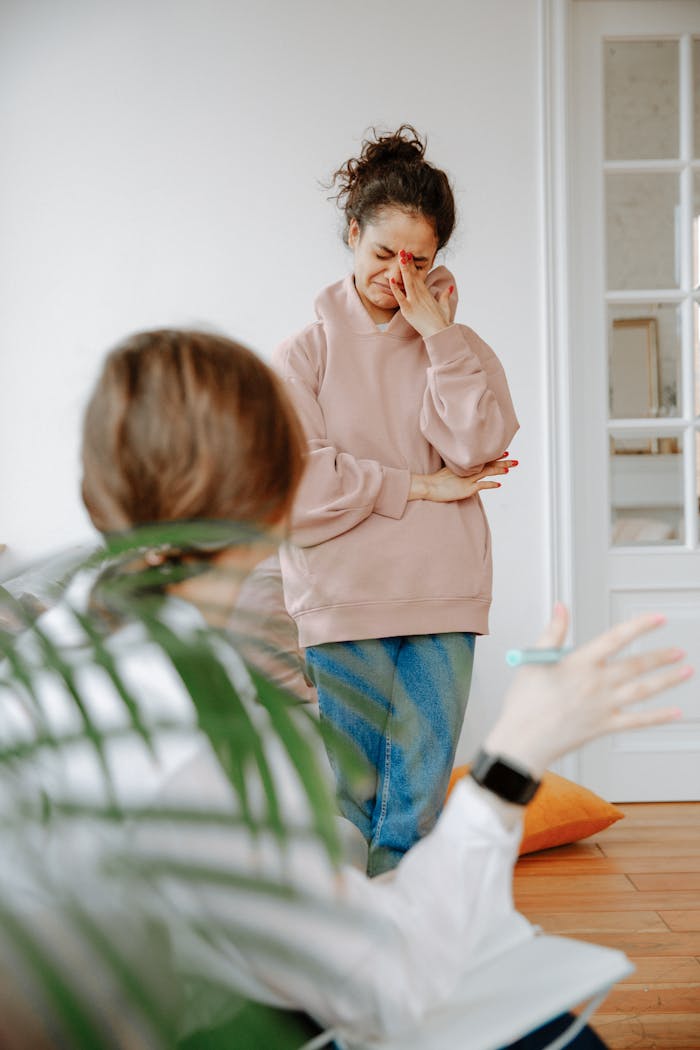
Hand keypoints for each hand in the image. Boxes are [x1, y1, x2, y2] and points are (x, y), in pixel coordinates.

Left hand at [389, 251, 451, 337]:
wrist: (440, 332)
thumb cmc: (442, 322)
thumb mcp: (445, 307)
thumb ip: (445, 296)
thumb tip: (448, 288)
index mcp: (427, 293)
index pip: (419, 276)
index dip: (413, 266)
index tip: (409, 256)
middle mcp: (420, 295)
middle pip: (413, 276)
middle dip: (408, 263)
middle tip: (403, 250)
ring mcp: (414, 301)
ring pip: (407, 282)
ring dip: (404, 269)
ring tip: (400, 257)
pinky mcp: (408, 309)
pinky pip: (400, 297)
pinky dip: (395, 288)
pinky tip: (391, 279)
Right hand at [408, 455, 516, 502]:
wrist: (428, 486)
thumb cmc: (435, 481)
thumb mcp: (448, 471)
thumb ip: (457, 470)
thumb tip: (464, 471)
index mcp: (464, 465)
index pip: (482, 459)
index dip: (494, 456)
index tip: (504, 452)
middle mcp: (468, 470)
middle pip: (488, 464)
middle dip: (502, 461)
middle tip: (514, 459)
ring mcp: (468, 479)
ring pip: (487, 472)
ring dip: (500, 469)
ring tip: (511, 467)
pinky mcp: (467, 488)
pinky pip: (482, 485)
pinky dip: (491, 484)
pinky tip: (499, 484)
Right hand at [484, 604, 689, 777]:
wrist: (522, 741)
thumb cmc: (524, 702)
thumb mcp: (533, 660)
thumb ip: (553, 631)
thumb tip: (561, 607)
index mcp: (578, 664)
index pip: (615, 639)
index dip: (639, 627)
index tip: (658, 619)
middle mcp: (595, 684)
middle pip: (636, 665)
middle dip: (661, 656)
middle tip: (679, 650)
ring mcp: (602, 706)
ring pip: (642, 691)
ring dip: (667, 680)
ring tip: (685, 671)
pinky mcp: (603, 726)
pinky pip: (636, 721)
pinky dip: (657, 717)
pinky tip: (674, 712)